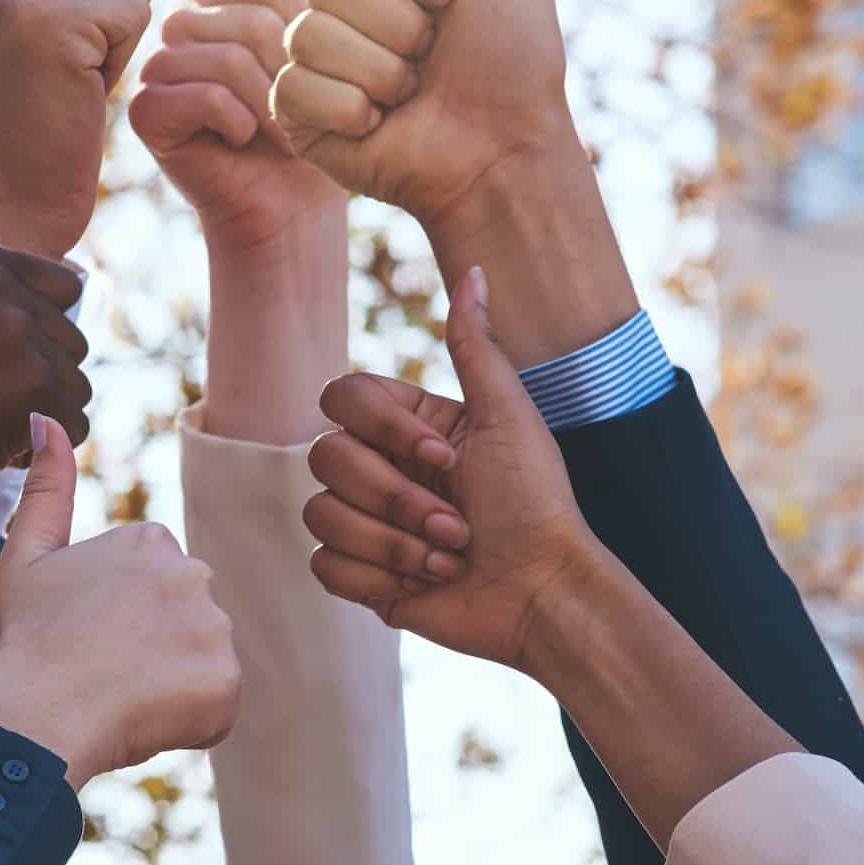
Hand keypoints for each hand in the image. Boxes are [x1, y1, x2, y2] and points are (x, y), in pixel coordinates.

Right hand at [0, 0, 153, 257]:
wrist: (1, 196)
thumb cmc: (9, 104)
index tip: (37, 39)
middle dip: (106, 12)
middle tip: (53, 65)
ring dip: (114, 37)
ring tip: (59, 76)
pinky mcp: (45, 18)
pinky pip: (137, 13)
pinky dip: (119, 59)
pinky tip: (71, 89)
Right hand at [0, 137, 89, 601]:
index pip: (62, 290)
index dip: (27, 332)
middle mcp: (0, 288)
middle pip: (70, 339)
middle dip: (35, 374)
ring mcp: (20, 337)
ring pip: (76, 382)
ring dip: (41, 410)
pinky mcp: (35, 388)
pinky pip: (74, 421)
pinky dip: (43, 442)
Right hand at [0, 417, 241, 787]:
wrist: (31, 716)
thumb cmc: (22, 640)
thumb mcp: (24, 555)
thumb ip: (46, 487)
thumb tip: (45, 415)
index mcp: (149, 540)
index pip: (152, 590)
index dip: (116, 623)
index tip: (83, 638)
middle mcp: (193, 572)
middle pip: (183, 622)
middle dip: (152, 649)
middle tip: (100, 672)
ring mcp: (215, 627)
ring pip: (201, 662)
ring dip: (170, 685)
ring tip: (118, 698)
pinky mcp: (227, 682)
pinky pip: (215, 704)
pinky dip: (186, 719)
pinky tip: (142, 720)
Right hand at [129, 0, 341, 253]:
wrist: (295, 207)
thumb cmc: (319, 126)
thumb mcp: (327, 41)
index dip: (308, 29)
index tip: (324, 73)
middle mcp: (184, 25)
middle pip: (250, 16)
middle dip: (293, 72)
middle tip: (306, 111)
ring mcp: (159, 66)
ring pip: (226, 54)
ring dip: (269, 102)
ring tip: (282, 131)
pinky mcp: (145, 111)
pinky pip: (198, 91)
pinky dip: (235, 120)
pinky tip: (243, 141)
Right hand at [270, 0, 570, 224]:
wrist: (499, 155)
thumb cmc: (515, 64)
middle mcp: (341, 6)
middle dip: (394, 25)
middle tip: (429, 59)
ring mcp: (314, 60)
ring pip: (309, 33)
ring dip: (377, 73)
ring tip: (407, 97)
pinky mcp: (295, 113)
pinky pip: (295, 85)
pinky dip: (349, 110)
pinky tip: (377, 128)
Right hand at [304, 266, 593, 669]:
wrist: (543, 595)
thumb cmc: (536, 505)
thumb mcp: (509, 417)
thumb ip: (476, 345)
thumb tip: (475, 269)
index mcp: (408, 426)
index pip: (343, 398)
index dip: (386, 429)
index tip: (448, 457)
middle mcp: (379, 467)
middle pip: (324, 457)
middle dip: (396, 498)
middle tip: (459, 524)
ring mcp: (365, 521)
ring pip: (321, 512)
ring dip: (394, 542)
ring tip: (448, 557)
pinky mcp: (359, 574)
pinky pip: (323, 564)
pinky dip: (376, 576)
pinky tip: (422, 584)